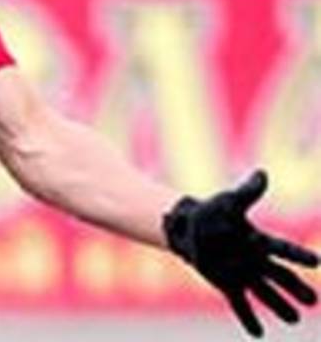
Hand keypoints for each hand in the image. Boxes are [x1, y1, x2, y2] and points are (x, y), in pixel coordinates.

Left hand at [163, 169, 318, 337]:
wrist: (190, 227)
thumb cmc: (213, 212)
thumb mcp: (229, 201)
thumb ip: (247, 192)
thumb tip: (263, 173)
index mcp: (258, 239)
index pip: (282, 248)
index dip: (297, 254)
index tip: (315, 261)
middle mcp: (255, 259)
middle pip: (279, 276)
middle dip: (295, 288)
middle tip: (313, 300)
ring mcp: (242, 273)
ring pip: (265, 292)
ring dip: (278, 305)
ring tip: (294, 319)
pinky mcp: (227, 284)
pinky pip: (240, 303)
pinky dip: (247, 318)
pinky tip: (258, 334)